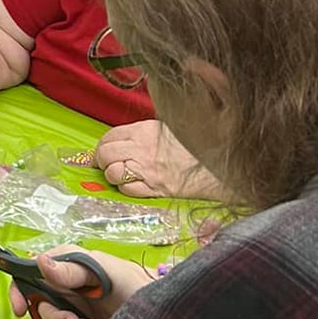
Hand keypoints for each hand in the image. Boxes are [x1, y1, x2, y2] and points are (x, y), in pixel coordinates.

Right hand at [8, 246, 151, 318]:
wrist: (162, 316)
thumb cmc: (136, 286)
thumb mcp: (104, 273)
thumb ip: (72, 270)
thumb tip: (40, 261)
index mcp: (68, 262)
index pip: (30, 271)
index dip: (20, 289)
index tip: (21, 309)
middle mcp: (66, 283)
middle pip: (38, 301)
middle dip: (54, 317)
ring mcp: (74, 304)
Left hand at [95, 119, 224, 199]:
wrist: (217, 163)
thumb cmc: (193, 146)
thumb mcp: (167, 128)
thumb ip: (143, 132)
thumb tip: (123, 140)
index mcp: (145, 130)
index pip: (110, 136)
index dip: (102, 145)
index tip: (102, 151)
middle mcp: (143, 149)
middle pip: (106, 153)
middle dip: (101, 160)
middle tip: (104, 165)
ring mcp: (149, 170)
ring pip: (113, 173)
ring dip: (112, 175)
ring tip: (120, 174)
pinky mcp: (156, 188)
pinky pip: (128, 189)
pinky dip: (125, 188)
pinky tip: (133, 184)